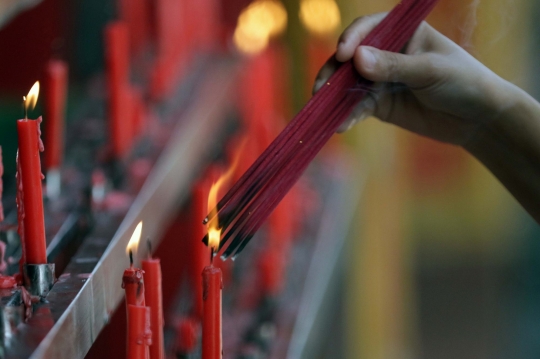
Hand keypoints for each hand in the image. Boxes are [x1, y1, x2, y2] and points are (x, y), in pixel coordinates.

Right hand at [314, 13, 512, 145]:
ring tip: (322, 110)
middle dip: (334, 73)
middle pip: (350, 58)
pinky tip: (341, 125)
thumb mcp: (429, 70)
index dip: (351, 39)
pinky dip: (347, 115)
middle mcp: (387, 53)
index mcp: (402, 33)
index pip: (368, 29)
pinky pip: (357, 107)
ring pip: (349, 84)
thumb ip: (393, 66)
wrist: (476, 119)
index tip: (343, 55)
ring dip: (334, 97)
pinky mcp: (379, 104)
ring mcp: (381, 80)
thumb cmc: (462, 82)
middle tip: (320, 89)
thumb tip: (356, 58)